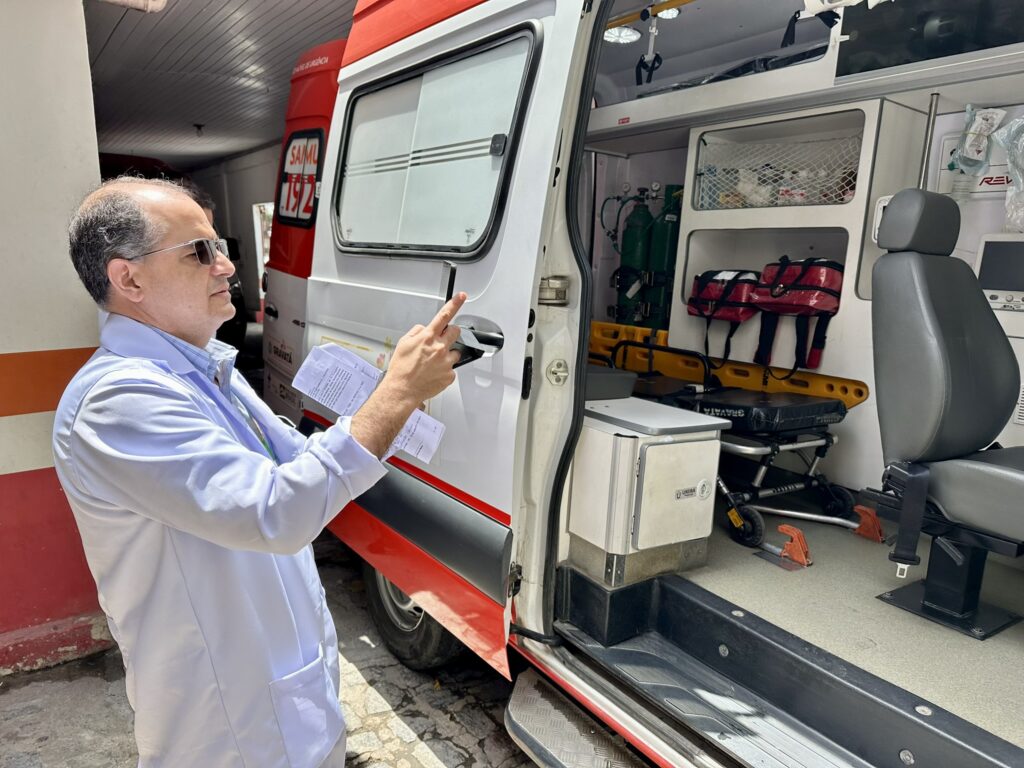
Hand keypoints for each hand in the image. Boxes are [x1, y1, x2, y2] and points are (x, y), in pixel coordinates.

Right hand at [350, 293, 465, 457]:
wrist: (402, 390)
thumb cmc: (401, 368)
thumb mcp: (403, 343)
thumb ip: (416, 332)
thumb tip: (424, 329)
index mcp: (428, 337)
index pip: (444, 315)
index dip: (455, 304)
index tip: (462, 296)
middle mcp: (440, 347)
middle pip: (455, 332)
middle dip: (450, 334)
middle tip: (440, 343)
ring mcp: (446, 362)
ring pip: (454, 353)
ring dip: (446, 355)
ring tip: (432, 365)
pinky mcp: (450, 375)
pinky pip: (451, 369)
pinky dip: (444, 371)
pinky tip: (433, 375)